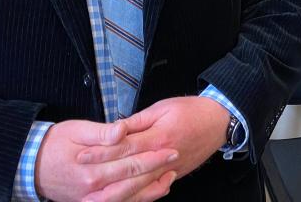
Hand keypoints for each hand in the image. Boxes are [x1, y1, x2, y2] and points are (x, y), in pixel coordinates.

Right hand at [35, 119, 177, 201]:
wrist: (30, 164)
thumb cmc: (55, 143)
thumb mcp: (77, 131)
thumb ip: (102, 133)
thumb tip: (121, 130)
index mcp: (91, 171)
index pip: (128, 164)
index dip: (151, 156)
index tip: (169, 148)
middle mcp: (92, 191)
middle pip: (132, 183)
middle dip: (156, 171)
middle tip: (174, 158)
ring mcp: (90, 201)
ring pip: (128, 199)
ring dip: (151, 189)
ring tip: (170, 176)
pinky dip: (137, 199)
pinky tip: (152, 190)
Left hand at [77, 97, 229, 189]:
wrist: (219, 121)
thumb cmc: (191, 110)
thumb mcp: (162, 107)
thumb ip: (137, 121)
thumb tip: (115, 129)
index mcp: (157, 137)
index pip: (123, 147)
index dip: (100, 152)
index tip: (82, 155)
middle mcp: (162, 157)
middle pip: (127, 172)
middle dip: (102, 176)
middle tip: (81, 180)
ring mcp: (168, 170)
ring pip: (138, 188)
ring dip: (116, 194)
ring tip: (95, 196)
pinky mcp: (173, 176)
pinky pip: (152, 192)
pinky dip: (136, 198)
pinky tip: (122, 200)